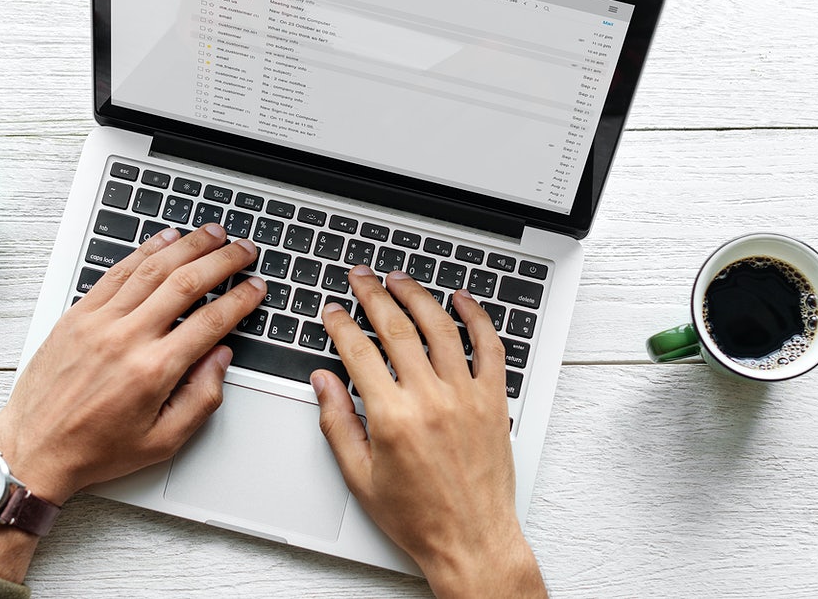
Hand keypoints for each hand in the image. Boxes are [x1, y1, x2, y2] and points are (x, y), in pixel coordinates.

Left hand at [0, 223, 263, 582]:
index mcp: (153, 371)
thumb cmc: (96, 449)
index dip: (240, 300)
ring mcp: (99, 322)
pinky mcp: (77, 314)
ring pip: (152, 268)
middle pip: (186, 283)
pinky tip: (165, 239)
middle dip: (222, 261)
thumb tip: (221, 358)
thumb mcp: (163, 442)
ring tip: (213, 233)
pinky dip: (145, 251)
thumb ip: (201, 399)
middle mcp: (127, 338)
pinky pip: (117, 271)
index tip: (256, 288)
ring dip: (188, 245)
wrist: (33, 449)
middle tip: (244, 250)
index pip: (210, 321)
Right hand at [311, 266, 544, 597]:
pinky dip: (477, 317)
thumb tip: (322, 382)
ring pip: (440, 327)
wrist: (471, 541)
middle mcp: (430, 400)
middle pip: (396, 327)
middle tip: (360, 277)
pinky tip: (462, 300)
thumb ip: (337, 423)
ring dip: (417, 296)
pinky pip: (489, 347)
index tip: (333, 311)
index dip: (341, 325)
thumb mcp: (360, 477)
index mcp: (393, 418)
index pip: (358, 352)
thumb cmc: (419, 517)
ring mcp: (466, 396)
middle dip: (372, 294)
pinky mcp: (494, 400)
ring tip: (400, 279)